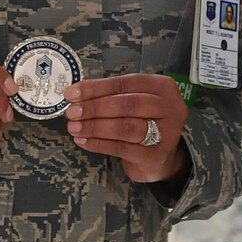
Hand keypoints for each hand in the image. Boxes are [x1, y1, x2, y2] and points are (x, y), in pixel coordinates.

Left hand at [64, 74, 187, 184]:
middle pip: (127, 104)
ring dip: (95, 127)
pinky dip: (99, 144)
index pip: (125, 83)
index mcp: (161, 86)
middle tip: (72, 112)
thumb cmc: (143, 122)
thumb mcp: (133, 102)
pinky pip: (121, 148)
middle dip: (95, 108)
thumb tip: (75, 95)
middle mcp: (169, 107)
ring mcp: (165, 133)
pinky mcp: (155, 156)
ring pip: (125, 127)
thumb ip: (111, 96)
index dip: (96, 88)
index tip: (72, 93)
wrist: (160, 158)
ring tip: (74, 127)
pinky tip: (83, 141)